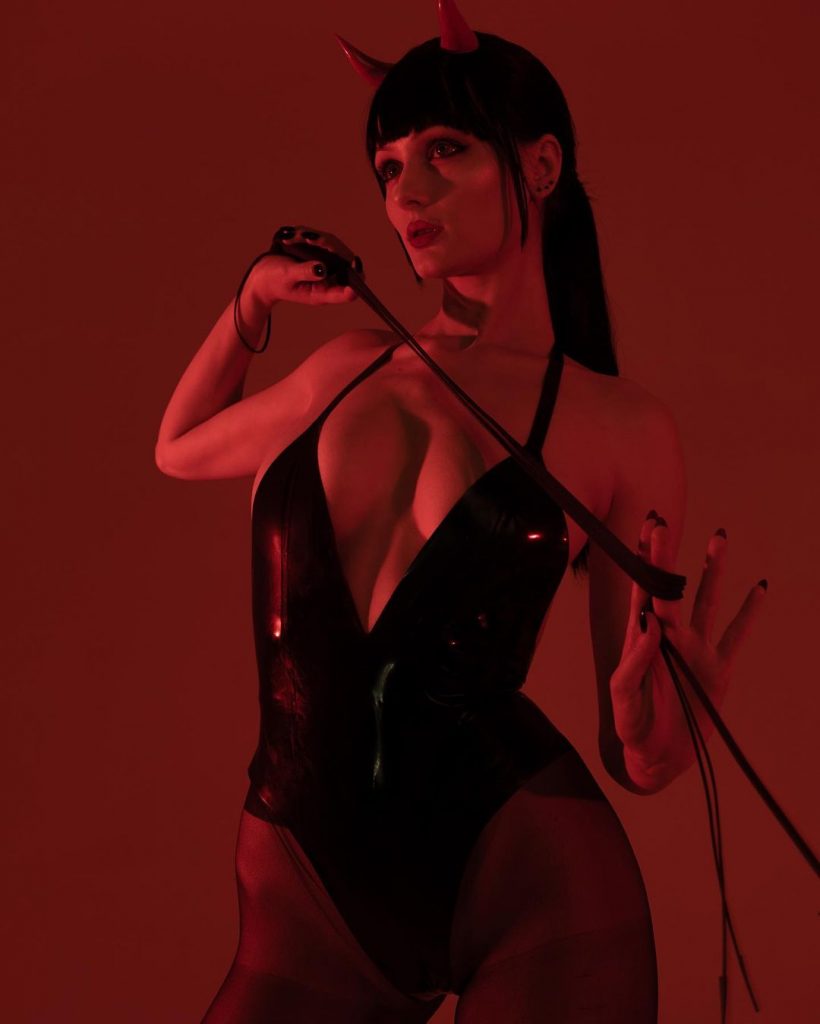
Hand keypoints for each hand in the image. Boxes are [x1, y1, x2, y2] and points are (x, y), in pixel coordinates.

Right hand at [250, 225, 364, 306]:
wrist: (264, 276)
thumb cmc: (274, 281)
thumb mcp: (287, 277)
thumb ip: (304, 272)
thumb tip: (322, 268)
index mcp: (323, 293)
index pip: (348, 291)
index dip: (356, 280)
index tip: (355, 264)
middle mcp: (328, 280)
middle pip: (346, 262)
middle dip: (331, 246)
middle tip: (307, 238)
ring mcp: (326, 266)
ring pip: (336, 247)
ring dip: (316, 238)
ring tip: (291, 238)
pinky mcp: (320, 254)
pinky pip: (324, 240)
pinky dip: (309, 235)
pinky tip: (291, 237)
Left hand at [610, 513, 767, 785]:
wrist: (658, 759)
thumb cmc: (634, 730)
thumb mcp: (626, 701)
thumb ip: (633, 665)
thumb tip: (648, 625)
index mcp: (644, 641)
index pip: (643, 591)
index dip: (644, 562)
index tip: (647, 531)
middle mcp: (670, 637)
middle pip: (671, 587)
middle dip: (666, 556)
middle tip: (664, 522)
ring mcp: (696, 651)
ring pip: (706, 601)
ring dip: (712, 571)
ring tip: (719, 538)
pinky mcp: (718, 669)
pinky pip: (736, 635)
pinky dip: (748, 613)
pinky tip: (759, 588)